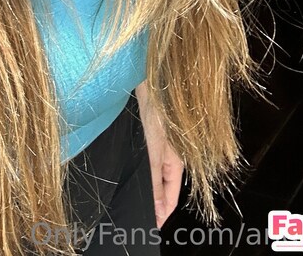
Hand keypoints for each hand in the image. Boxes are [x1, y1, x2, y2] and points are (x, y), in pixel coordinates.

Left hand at [133, 80, 183, 229]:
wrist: (146, 74)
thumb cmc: (155, 107)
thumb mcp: (154, 148)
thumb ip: (156, 179)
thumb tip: (159, 210)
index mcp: (176, 161)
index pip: (171, 198)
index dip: (161, 214)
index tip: (149, 227)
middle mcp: (169, 155)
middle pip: (163, 187)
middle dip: (153, 202)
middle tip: (135, 215)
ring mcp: (158, 144)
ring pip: (153, 174)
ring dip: (145, 186)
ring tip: (129, 198)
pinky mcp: (147, 134)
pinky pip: (145, 160)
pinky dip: (139, 169)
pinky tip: (126, 171)